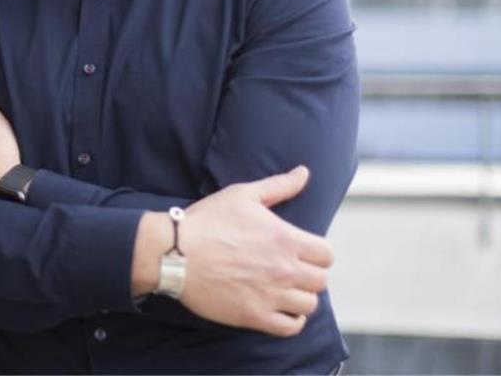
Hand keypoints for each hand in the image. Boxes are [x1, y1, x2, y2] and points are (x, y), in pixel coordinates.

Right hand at [132, 166, 332, 336]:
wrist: (175, 253)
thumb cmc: (207, 221)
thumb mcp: (243, 195)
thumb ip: (279, 185)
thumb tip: (304, 173)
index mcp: (285, 239)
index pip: (326, 254)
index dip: (317, 253)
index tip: (302, 252)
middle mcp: (284, 269)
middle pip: (320, 280)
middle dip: (309, 274)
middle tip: (290, 270)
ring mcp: (270, 295)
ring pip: (309, 305)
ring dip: (300, 297)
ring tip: (285, 289)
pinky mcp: (254, 316)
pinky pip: (291, 327)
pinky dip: (291, 320)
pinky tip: (280, 308)